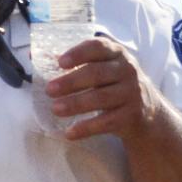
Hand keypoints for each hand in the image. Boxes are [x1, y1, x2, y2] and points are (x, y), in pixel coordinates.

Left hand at [44, 37, 158, 141]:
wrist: (148, 111)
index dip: (79, 53)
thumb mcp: (101, 67)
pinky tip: (70, 133)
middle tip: (49, 90)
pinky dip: (87, 128)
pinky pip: (107, 122)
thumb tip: (34, 56)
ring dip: (76, 104)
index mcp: (116, 54)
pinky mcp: (131, 116)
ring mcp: (132, 94)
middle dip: (71, 82)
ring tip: (55, 109)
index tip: (60, 62)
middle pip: (97, 74)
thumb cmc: (113, 83)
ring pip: (102, 98)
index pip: (98, 47)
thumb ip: (73, 62)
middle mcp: (127, 71)